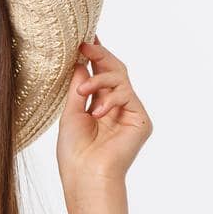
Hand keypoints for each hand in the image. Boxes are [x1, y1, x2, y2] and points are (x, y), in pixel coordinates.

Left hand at [57, 35, 153, 183]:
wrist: (85, 176)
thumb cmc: (74, 152)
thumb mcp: (71, 112)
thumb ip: (79, 86)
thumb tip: (80, 60)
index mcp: (100, 105)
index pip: (100, 74)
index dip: (94, 55)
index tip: (84, 37)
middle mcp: (118, 108)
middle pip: (115, 71)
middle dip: (99, 55)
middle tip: (84, 44)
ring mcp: (131, 113)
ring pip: (121, 79)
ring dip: (99, 79)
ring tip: (81, 94)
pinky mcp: (141, 120)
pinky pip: (127, 94)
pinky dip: (110, 99)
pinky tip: (97, 113)